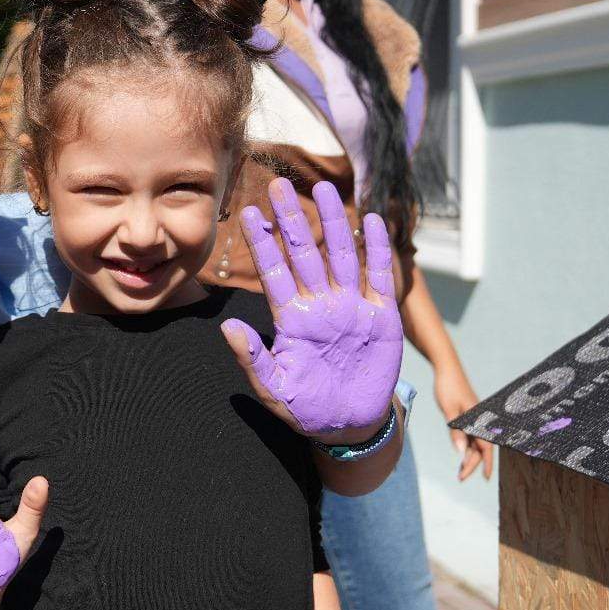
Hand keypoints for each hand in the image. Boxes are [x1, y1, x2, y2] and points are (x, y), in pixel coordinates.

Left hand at [221, 178, 403, 437]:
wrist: (348, 425)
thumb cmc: (304, 408)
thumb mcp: (273, 388)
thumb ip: (252, 359)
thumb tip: (227, 328)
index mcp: (291, 319)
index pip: (273, 272)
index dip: (262, 242)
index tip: (248, 213)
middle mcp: (319, 305)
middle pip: (304, 253)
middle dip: (291, 219)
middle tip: (278, 184)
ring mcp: (350, 307)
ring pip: (339, 255)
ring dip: (333, 222)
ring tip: (324, 188)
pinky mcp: (381, 317)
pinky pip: (379, 277)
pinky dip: (376, 250)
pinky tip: (371, 221)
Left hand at [434, 364, 492, 480]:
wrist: (446, 368)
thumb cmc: (447, 387)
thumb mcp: (449, 411)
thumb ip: (456, 432)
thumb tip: (462, 452)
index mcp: (478, 419)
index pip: (485, 447)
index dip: (485, 463)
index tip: (485, 478)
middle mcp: (479, 419)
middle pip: (480, 447)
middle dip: (472, 464)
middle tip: (460, 478)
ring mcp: (474, 417)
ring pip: (475, 442)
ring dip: (468, 457)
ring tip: (459, 472)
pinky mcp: (468, 414)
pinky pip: (470, 434)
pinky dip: (466, 446)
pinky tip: (461, 453)